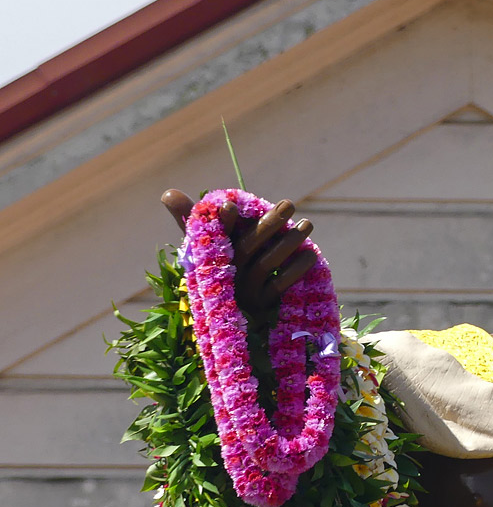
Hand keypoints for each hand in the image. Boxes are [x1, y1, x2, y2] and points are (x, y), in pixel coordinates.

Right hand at [161, 189, 316, 310]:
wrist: (233, 314)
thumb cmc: (218, 264)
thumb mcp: (205, 242)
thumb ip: (193, 216)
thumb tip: (167, 192)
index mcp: (211, 254)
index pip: (215, 234)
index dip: (223, 222)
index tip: (231, 205)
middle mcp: (224, 273)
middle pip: (246, 247)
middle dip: (268, 224)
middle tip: (289, 203)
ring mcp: (242, 291)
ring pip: (264, 264)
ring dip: (287, 243)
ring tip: (307, 224)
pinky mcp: (260, 306)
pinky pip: (278, 286)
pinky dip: (295, 270)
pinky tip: (311, 254)